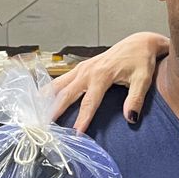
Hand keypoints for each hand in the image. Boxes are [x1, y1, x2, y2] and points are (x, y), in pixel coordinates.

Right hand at [49, 32, 168, 131]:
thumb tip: (130, 118)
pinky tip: (42, 99)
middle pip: (66, 94)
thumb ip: (135, 99)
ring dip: (46, 98)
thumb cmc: (141, 61)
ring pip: (59, 84)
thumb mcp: (143, 79)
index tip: (75, 134)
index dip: (82, 119)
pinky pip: (62, 80)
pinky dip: (51, 90)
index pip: (89, 102)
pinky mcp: (81, 67)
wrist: (139, 43)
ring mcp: (82, 68)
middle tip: (44, 126)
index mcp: (102, 75)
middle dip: (55, 110)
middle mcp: (87, 71)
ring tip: (35, 113)